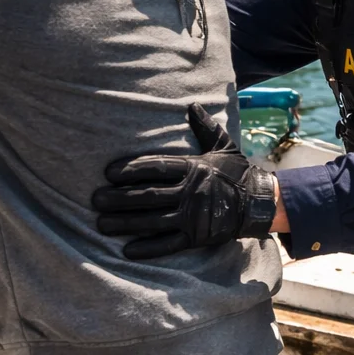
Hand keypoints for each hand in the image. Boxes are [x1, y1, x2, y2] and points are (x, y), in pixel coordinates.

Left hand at [92, 104, 276, 259]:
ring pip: (152, 221)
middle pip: (148, 195)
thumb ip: (205, 127)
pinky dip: (148, 248)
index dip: (130, 169)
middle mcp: (191, 192)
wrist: (258, 203)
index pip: (155, 167)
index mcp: (193, 168)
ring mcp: (193, 217)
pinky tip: (127, 249)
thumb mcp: (223, 146)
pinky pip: (168, 244)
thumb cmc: (236, 173)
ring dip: (125, 223)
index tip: (107, 173)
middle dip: (119, 198)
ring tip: (101, 223)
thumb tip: (192, 105)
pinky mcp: (197, 237)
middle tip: (95, 200)